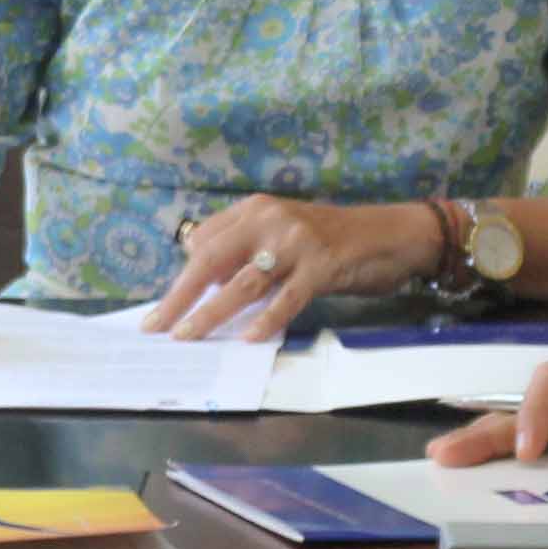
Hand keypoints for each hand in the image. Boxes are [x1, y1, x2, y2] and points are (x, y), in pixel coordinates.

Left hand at [146, 196, 438, 342]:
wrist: (390, 233)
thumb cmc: (332, 240)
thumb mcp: (283, 234)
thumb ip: (248, 252)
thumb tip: (211, 288)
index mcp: (256, 210)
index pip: (205, 241)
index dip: (186, 276)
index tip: (171, 305)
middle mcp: (271, 220)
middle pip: (212, 259)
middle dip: (181, 296)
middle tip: (158, 326)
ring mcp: (296, 243)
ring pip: (243, 283)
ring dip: (212, 313)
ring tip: (189, 336)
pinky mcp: (322, 267)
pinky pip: (286, 298)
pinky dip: (266, 320)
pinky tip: (249, 339)